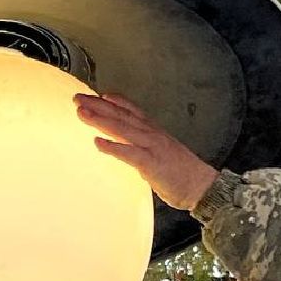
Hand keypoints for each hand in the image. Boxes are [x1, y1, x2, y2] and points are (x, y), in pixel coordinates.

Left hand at [74, 93, 218, 210]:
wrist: (202, 186)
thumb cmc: (183, 173)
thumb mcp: (163, 152)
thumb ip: (146, 146)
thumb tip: (130, 147)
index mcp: (155, 132)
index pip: (133, 111)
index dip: (116, 101)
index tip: (100, 94)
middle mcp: (152, 134)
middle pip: (121, 115)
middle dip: (98, 105)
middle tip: (79, 98)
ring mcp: (152, 147)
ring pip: (122, 129)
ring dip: (100, 120)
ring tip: (82, 113)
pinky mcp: (151, 163)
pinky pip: (129, 153)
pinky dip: (113, 147)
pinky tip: (98, 143)